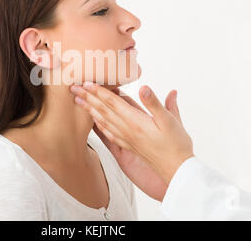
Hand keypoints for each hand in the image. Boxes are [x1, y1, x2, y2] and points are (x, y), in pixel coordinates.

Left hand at [70, 82, 193, 184]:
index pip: (112, 102)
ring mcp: (126, 138)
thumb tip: (143, 87)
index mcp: (135, 121)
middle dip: (87, 97)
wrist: (177, 169)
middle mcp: (127, 130)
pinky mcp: (128, 145)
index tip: (86, 82)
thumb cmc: (176, 144)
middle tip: (73, 87)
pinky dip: (99, 124)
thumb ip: (154, 103)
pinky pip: (109, 133)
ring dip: (89, 109)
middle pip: (103, 110)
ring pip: (103, 120)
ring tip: (78, 101)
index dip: (98, 91)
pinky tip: (94, 121)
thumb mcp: (170, 120)